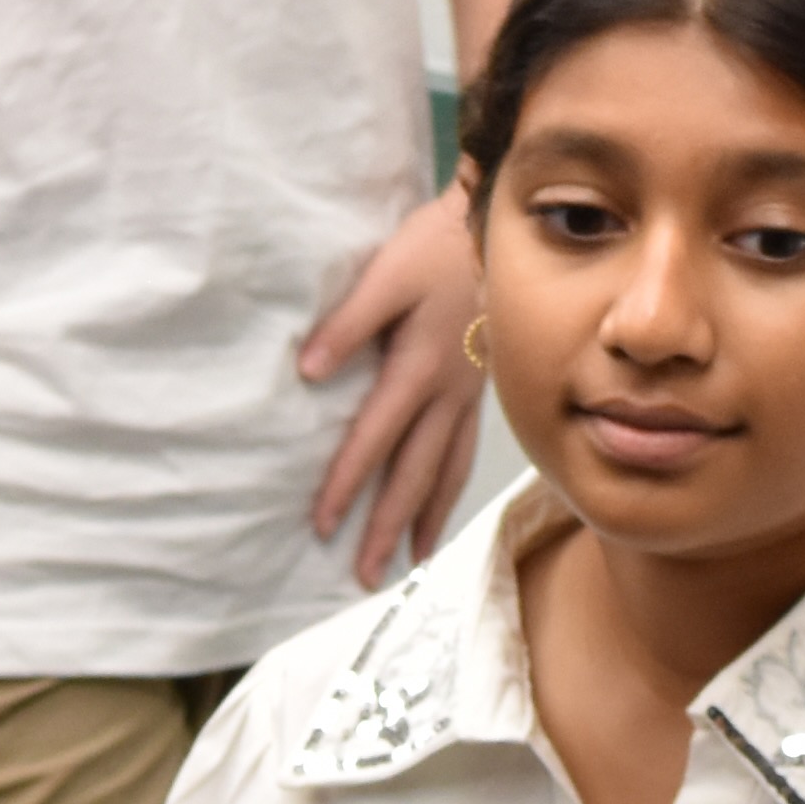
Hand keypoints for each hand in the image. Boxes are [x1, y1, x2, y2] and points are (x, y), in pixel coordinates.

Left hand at [297, 179, 485, 581]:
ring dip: (424, 518)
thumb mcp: (386, 274)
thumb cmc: (436, 246)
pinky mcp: (478, 388)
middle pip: (415, 472)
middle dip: (388, 525)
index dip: (348, 482)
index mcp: (418, 367)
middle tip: (367, 575)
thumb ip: (347, 323)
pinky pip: (464, 451)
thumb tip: (307, 372)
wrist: (496, 228)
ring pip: (446, 470)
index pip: (375, 438)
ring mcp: (468, 395)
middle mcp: (447, 393)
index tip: (322, 524)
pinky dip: (450, 487)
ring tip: (409, 562)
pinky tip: (439, 505)